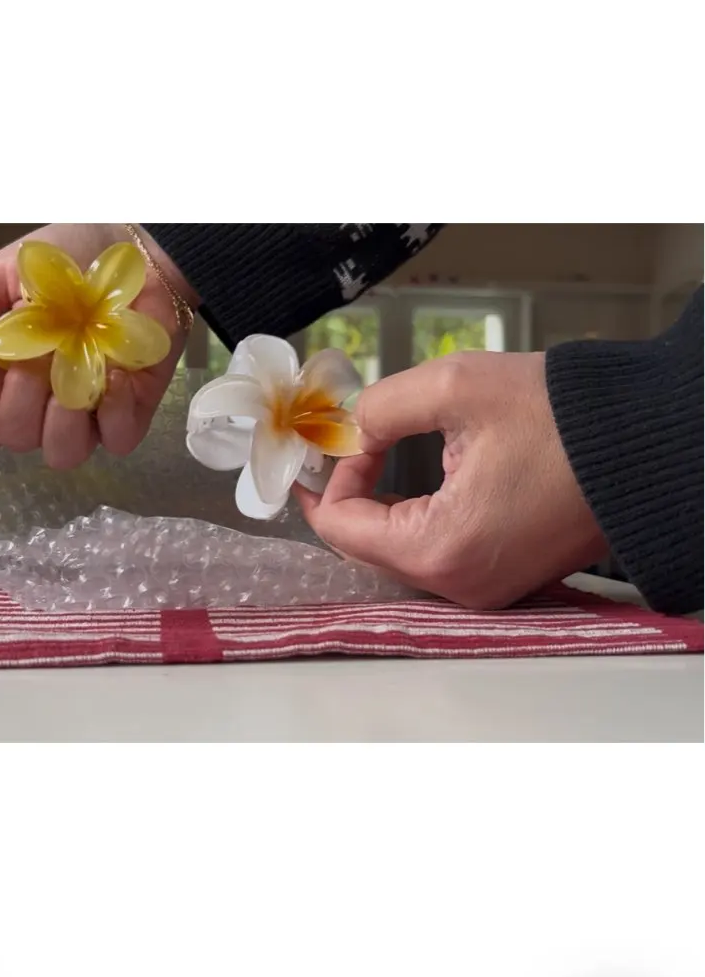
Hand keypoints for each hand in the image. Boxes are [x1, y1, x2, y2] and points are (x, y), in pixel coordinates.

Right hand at [0, 223, 194, 468]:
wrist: (132, 255)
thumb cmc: (67, 266)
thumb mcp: (9, 273)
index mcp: (8, 382)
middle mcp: (44, 407)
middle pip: (17, 439)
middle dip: (21, 399)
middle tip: (40, 353)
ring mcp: (88, 415)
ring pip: (63, 453)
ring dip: (62, 417)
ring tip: (76, 371)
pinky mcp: (132, 412)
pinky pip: (117, 440)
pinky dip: (113, 411)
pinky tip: (114, 373)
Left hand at [294, 351, 605, 607]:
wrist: (642, 444)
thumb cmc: (562, 419)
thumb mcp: (456, 387)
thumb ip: (382, 407)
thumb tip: (351, 427)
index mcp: (442, 548)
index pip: (342, 527)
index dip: (333, 475)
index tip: (343, 432)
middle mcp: (461, 585)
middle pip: (366, 550)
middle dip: (347, 496)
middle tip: (340, 446)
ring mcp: (487, 588)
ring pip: (400, 556)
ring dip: (380, 510)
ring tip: (372, 456)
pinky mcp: (508, 578)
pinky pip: (439, 558)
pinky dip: (415, 523)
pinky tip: (410, 485)